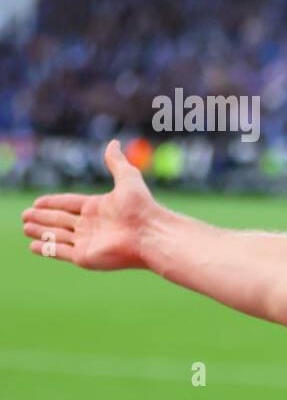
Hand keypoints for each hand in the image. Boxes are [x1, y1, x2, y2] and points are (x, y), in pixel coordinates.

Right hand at [21, 139, 161, 269]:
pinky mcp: (84, 257)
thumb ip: (117, 162)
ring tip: (25, 227)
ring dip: (40, 231)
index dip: (53, 202)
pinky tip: (33, 246)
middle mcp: (91, 225)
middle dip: (42, 217)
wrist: (150, 234)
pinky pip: (59, 252)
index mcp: (97, 207)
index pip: (69, 204)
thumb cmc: (141, 207)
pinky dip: (46, 249)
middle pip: (60, 220)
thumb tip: (114, 142)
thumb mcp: (128, 178)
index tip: (37, 202)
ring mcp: (86, 242)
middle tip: (24, 215)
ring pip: (57, 235)